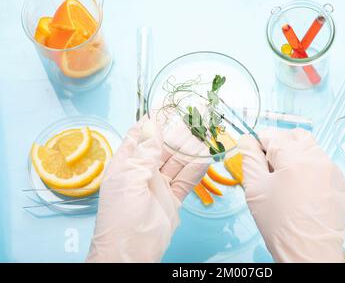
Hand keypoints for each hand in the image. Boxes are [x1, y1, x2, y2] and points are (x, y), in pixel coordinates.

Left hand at [86, 116, 207, 261]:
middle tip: (197, 117)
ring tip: (207, 132)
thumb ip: (144, 151)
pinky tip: (207, 155)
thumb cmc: (121, 217)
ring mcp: (159, 185)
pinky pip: (187, 179)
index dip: (154, 120)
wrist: (130, 254)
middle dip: (178, 132)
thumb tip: (151, 124)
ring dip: (191, 148)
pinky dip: (197, 168)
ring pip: (178, 161)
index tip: (170, 106)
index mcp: (127, 163)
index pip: (140, 135)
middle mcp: (143, 171)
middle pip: (163, 146)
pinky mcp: (172, 199)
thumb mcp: (130, 178)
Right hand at [238, 128, 344, 262]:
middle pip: (295, 136)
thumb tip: (246, 139)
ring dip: (296, 155)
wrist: (309, 252)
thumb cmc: (278, 223)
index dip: (259, 143)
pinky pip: (323, 165)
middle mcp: (318, 158)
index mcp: (295, 157)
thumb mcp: (255, 189)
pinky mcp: (341, 183)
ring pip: (311, 149)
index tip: (254, 155)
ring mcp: (333, 171)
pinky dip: (310, 169)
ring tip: (286, 180)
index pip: (273, 135)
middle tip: (269, 165)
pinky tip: (301, 190)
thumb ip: (249, 158)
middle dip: (280, 144)